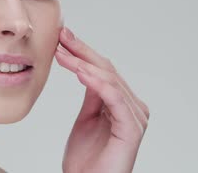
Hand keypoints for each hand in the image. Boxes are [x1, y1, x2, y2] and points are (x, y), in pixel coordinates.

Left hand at [55, 27, 148, 172]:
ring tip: (63, 53)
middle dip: (82, 51)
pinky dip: (96, 82)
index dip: (83, 52)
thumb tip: (86, 68)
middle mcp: (133, 107)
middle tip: (62, 36)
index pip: (103, 70)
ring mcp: (135, 117)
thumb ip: (92, 95)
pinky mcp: (132, 128)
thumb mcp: (87, 119)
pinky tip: (79, 71)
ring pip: (109, 80)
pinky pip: (114, 98)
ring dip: (83, 64)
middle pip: (107, 70)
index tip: (63, 36)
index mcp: (123, 104)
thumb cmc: (87, 161)